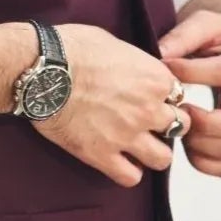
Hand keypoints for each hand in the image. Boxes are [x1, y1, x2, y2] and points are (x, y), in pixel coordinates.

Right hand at [31, 22, 190, 187]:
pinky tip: (119, 161)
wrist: (41, 70)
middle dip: (167, 124)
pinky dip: (128, 172)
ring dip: (154, 152)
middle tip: (150, 122)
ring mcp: (127, 135)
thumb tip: (133, 68)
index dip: (166, 96)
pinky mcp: (102, 155)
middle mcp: (147, 109)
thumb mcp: (113, 42)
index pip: (179, 94)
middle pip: (179, 126)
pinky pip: (131, 177)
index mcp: (154, 78)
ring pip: (163, 158)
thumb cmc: (72, 48)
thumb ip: (133, 62)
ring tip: (139, 147)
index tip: (154, 98)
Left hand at [157, 5, 220, 178]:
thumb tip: (158, 55)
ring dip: (200, 146)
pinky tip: (185, 145)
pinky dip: (204, 164)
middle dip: (205, 123)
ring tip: (177, 127)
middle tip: (179, 111)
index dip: (190, 72)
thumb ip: (184, 36)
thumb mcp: (210, 24)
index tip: (163, 69)